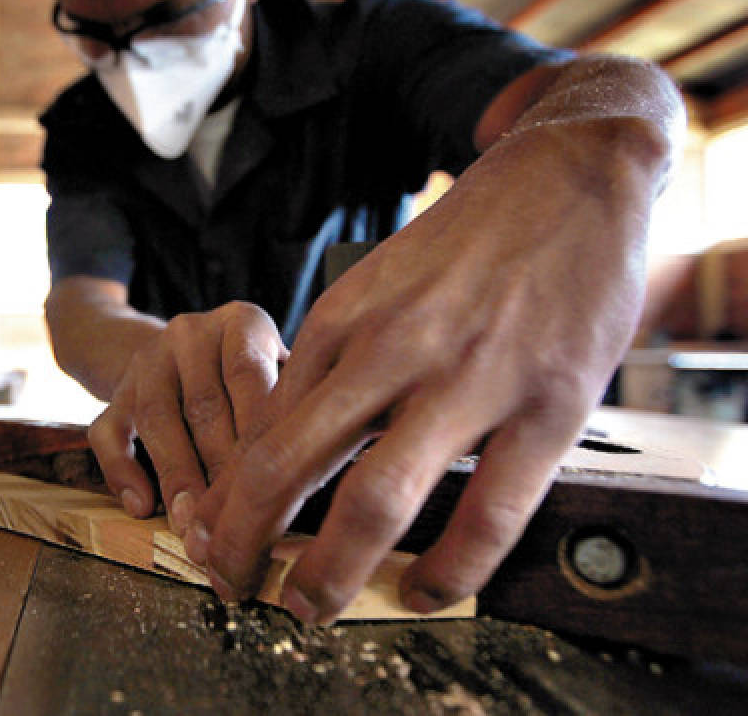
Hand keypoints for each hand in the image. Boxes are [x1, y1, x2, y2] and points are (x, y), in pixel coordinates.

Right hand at [88, 301, 287, 534]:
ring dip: (176, 476)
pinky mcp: (114, 392)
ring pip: (155, 418)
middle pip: (203, 403)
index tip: (272, 484)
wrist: (178, 353)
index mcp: (240, 322)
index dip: (257, 433)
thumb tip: (324, 468)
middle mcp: (189, 333)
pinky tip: (141, 507)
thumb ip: (294, 408)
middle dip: (220, 469)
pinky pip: (107, 433)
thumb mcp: (281, 373)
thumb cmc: (252, 381)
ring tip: (192, 524)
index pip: (248, 374)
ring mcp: (146, 361)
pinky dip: (122, 473)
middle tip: (236, 520)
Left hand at [185, 121, 660, 621]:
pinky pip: (491, 511)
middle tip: (228, 585)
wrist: (571, 175)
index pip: (264, 427)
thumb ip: (334, 357)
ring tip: (308, 610)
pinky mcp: (549, 404)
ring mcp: (470, 379)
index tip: (215, 535)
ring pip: (377, 498)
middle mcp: (392, 350)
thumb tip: (288, 435)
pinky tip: (424, 591)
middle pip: (291, 466)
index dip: (231, 496)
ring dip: (330, 570)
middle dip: (246, 539)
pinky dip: (451, 568)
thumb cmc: (466, 240)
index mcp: (342, 320)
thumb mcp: (375, 284)